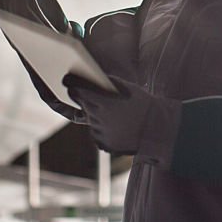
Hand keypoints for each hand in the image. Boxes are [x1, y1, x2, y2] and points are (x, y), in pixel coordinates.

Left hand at [63, 73, 181, 168]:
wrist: (157, 130)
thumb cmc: (143, 104)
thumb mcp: (125, 87)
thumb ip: (104, 82)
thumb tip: (86, 77)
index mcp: (101, 101)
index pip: (76, 90)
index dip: (71, 84)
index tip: (65, 79)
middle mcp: (96, 118)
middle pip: (82, 104)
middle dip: (82, 97)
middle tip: (84, 91)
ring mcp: (99, 133)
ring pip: (90, 119)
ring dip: (97, 114)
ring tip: (116, 113)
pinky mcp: (103, 144)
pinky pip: (98, 133)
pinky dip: (104, 128)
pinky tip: (119, 125)